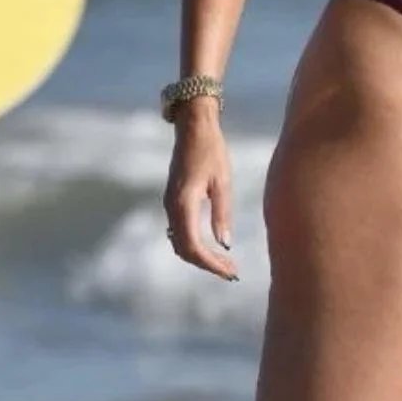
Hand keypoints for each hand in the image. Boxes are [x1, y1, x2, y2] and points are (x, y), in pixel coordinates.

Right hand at [163, 106, 238, 280]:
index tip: (230, 272)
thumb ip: (222, 213)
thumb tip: (224, 245)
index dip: (211, 264)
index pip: (193, 246)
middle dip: (207, 264)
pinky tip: (213, 247)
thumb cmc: (212, 150)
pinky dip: (194, 244)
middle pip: (184, 249)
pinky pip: (179, 231)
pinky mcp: (173, 201)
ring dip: (201, 256)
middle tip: (232, 272)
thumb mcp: (222, 181)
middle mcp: (171, 208)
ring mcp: (169, 205)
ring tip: (226, 263)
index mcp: (183, 203)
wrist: (193, 127)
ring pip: (180, 242)